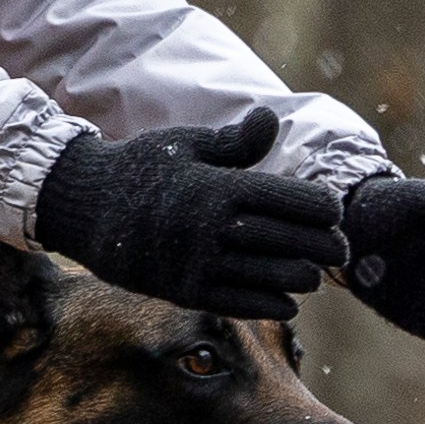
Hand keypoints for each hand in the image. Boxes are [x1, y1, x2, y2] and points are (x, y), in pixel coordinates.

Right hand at [32, 109, 348, 318]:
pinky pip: (245, 305)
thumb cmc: (143, 169)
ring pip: (276, 277)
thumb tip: (273, 118)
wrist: (85, 208)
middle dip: (327, 246)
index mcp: (221, 186)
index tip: (332, 210)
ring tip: (311, 271)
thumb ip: (236, 142)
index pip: (298, 201)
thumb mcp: (187, 144)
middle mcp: (213, 228)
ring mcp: (199, 264)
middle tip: (339, 247)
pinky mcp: (186, 292)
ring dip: (304, 276)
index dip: (326, 208)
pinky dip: (275, 303)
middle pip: (295, 242)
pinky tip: (288, 298)